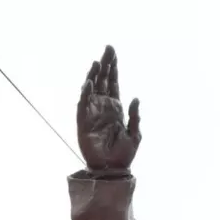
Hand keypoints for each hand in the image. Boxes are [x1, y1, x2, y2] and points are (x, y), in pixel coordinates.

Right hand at [77, 45, 140, 172]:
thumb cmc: (124, 155)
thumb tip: (135, 98)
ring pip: (92, 89)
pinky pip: (83, 105)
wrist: (112, 171)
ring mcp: (93, 114)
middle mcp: (103, 107)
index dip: (113, 68)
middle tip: (108, 49)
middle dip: (105, 65)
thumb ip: (135, 117)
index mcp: (115, 108)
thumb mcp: (135, 135)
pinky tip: (90, 82)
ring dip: (95, 75)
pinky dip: (86, 93)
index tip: (113, 52)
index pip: (113, 83)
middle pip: (103, 81)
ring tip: (98, 62)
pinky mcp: (84, 123)